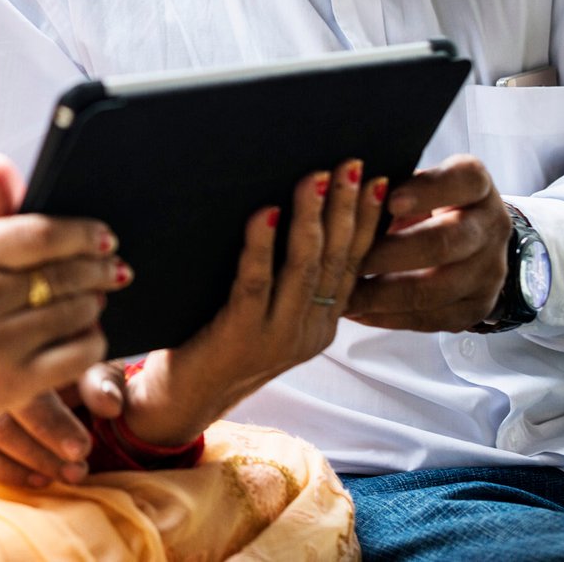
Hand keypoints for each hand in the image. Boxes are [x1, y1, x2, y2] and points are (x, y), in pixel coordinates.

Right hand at [0, 153, 130, 443]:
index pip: (38, 234)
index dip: (81, 233)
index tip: (104, 236)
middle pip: (62, 274)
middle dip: (98, 268)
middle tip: (114, 268)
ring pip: (74, 312)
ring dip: (94, 303)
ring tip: (95, 299)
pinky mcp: (12, 383)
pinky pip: (76, 354)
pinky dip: (92, 341)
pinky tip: (86, 334)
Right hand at [0, 363, 125, 487]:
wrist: (29, 367)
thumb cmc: (63, 367)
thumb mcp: (86, 365)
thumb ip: (101, 381)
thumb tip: (110, 405)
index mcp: (22, 340)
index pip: (30, 381)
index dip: (55, 422)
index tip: (81, 449)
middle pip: (5, 409)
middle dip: (45, 444)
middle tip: (79, 464)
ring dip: (32, 460)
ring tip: (69, 474)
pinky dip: (5, 469)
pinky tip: (37, 479)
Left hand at [123, 161, 387, 445]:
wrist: (183, 400)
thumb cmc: (219, 340)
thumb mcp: (267, 310)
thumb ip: (286, 275)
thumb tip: (291, 207)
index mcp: (322, 322)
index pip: (353, 262)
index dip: (368, 221)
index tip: (380, 180)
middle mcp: (309, 330)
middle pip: (335, 259)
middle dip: (347, 207)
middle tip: (353, 164)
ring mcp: (277, 336)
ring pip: (304, 268)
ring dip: (311, 218)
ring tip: (316, 178)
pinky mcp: (241, 336)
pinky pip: (255, 284)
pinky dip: (261, 246)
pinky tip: (265, 213)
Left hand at [344, 154, 510, 331]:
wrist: (471, 236)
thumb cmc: (429, 201)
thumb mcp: (417, 181)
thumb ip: (389, 183)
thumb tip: (345, 189)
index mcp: (476, 185)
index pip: (463, 181)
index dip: (427, 191)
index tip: (388, 200)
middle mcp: (491, 226)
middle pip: (444, 243)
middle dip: (389, 254)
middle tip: (346, 258)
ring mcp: (490, 270)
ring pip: (435, 289)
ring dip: (382, 294)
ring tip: (343, 293)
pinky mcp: (477, 306)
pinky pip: (432, 319)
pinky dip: (389, 317)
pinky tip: (358, 311)